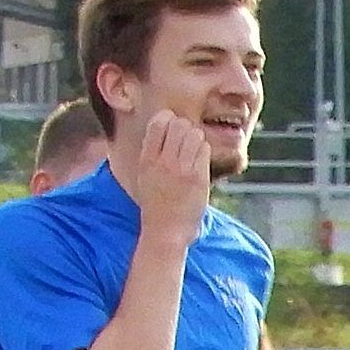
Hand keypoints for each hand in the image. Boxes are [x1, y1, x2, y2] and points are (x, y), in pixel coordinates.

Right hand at [117, 107, 214, 246]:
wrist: (166, 230)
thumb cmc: (156, 203)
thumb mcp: (145, 174)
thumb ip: (153, 152)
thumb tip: (164, 126)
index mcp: (147, 159)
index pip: (158, 122)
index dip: (168, 119)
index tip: (172, 127)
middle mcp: (163, 161)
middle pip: (179, 124)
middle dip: (185, 128)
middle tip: (186, 141)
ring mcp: (181, 169)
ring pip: (194, 134)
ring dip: (196, 139)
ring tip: (193, 152)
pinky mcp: (198, 178)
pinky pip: (205, 150)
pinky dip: (204, 151)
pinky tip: (199, 162)